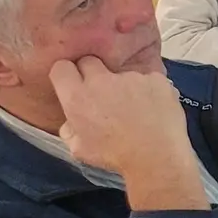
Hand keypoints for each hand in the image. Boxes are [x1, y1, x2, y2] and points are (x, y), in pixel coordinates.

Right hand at [50, 57, 207, 210]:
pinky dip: (148, 90)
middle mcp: (102, 80)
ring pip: (121, 73)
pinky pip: (147, 79)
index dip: (67, 75)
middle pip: (90, 61)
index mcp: (78, 97)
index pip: (61, 68)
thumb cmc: (114, 156)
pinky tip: (153, 108)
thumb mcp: (79, 149)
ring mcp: (131, 76)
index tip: (73, 83)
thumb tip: (71, 120)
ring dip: (123, 85)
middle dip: (91, 73)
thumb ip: (70, 129)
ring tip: (134, 108)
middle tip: (101, 93)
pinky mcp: (155, 77)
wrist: (156, 156)